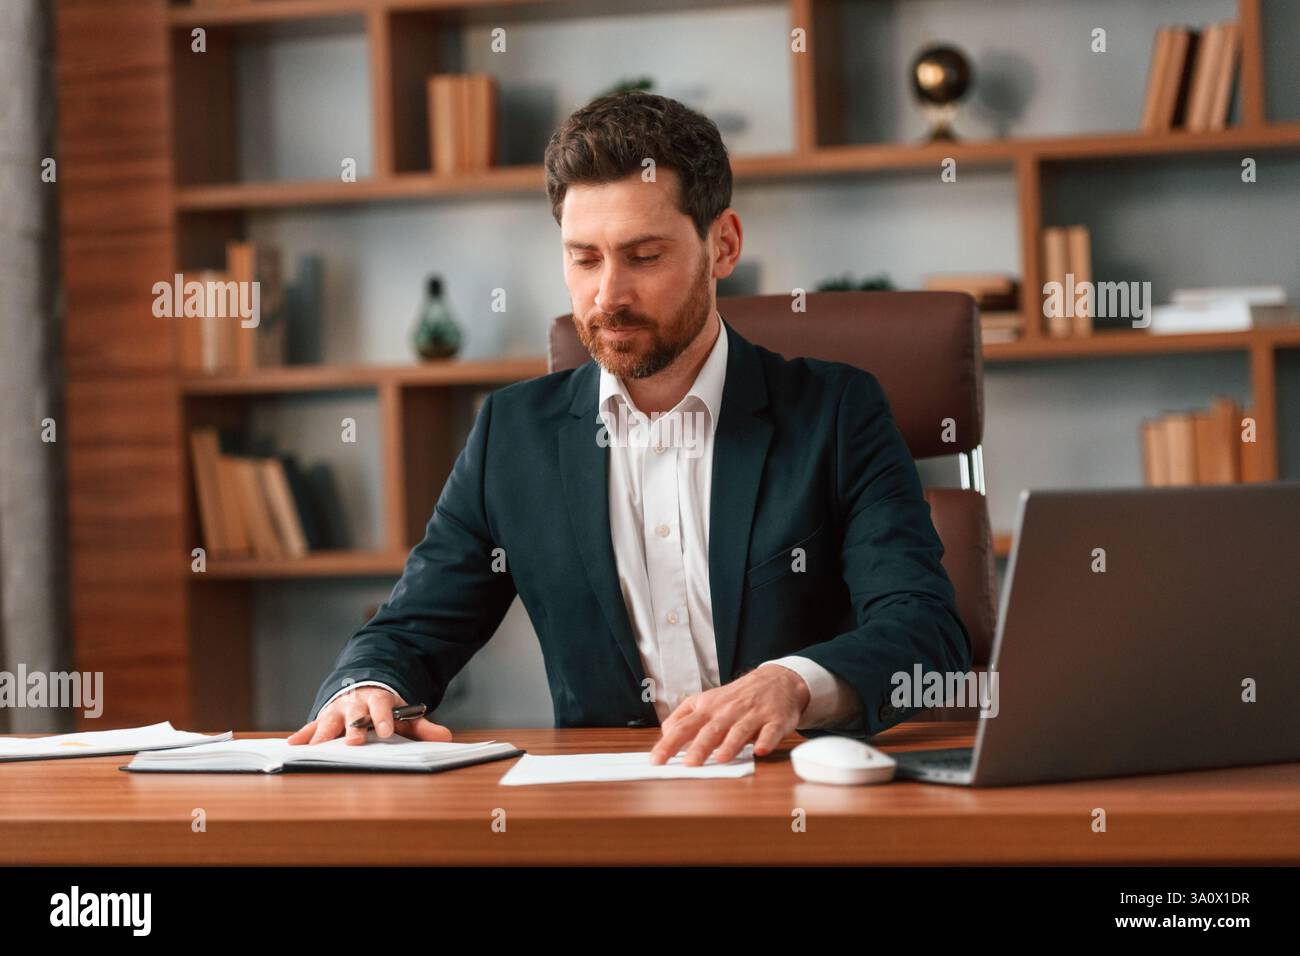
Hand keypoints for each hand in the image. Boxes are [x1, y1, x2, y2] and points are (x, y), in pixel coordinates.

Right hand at [287, 686, 452, 745]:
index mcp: (377, 700)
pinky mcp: (322, 720)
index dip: (383, 718)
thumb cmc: (385, 710)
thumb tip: (445, 738)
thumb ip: (423, 727)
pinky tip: (294, 745)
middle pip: (353, 714)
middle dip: (352, 728)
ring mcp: (337, 711)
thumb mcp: (405, 716)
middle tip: (352, 742)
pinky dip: (303, 736)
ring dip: (323, 734)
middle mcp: (354, 704)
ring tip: (317, 748)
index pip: (381, 706)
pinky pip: (311, 728)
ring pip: (328, 721)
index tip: (386, 731)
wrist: (363, 690)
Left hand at [648, 665, 809, 765]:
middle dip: (699, 747)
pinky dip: (766, 741)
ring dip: (730, 744)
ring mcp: (753, 715)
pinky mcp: (775, 720)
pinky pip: (770, 731)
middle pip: (711, 729)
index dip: (669, 743)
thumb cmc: (736, 697)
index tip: (656, 760)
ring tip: (721, 758)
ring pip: (739, 730)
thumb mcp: (706, 700)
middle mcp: (728, 711)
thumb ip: (685, 716)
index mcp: (708, 708)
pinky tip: (761, 750)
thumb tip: (665, 733)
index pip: (684, 726)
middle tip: (689, 764)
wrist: (776, 680)